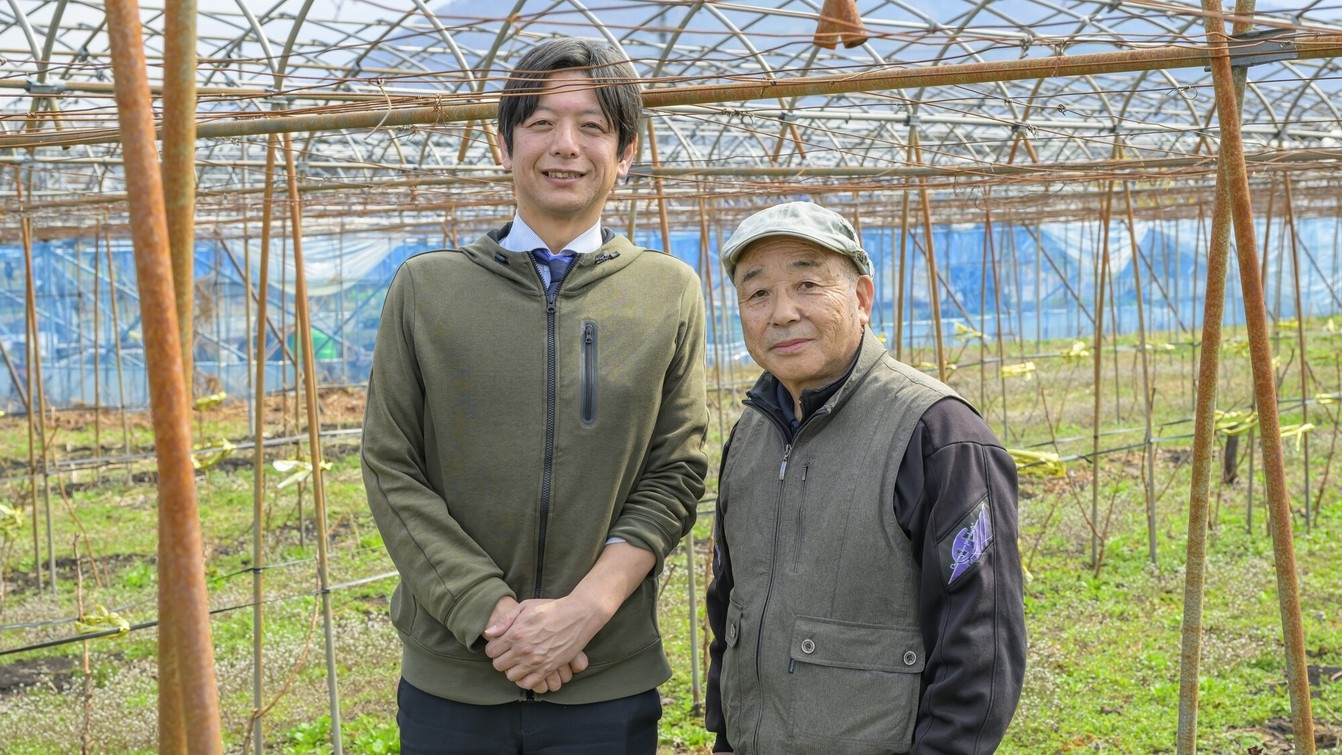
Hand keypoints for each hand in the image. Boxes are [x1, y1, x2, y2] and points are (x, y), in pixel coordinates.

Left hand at [484, 597, 599, 691]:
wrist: (577, 615)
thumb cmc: (551, 608)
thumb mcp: (526, 606)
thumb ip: (505, 621)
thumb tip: (489, 633)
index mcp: (516, 634)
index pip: (492, 651)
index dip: (494, 648)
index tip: (500, 645)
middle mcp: (523, 650)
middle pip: (499, 665)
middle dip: (501, 659)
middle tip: (509, 653)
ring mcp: (536, 661)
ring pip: (511, 676)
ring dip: (512, 669)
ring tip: (519, 661)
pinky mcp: (548, 668)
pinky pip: (528, 683)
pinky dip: (525, 679)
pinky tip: (528, 670)